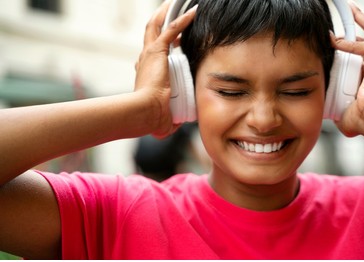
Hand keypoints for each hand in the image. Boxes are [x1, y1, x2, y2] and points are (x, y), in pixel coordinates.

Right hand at [134, 0, 196, 137]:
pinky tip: (194, 11)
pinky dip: (182, 19)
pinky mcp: (157, 51)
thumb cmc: (153, 117)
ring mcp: (149, 54)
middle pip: (151, 34)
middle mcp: (145, 60)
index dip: (164, 45)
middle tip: (170, 12)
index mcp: (146, 74)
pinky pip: (171, 29)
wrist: (145, 113)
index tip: (177, 42)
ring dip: (167, 13)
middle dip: (160, 22)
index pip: (154, 54)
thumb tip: (177, 122)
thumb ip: (171, 116)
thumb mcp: (164, 114)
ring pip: (156, 26)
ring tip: (176, 3)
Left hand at [333, 3, 363, 146]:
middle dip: (359, 24)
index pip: (358, 57)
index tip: (334, 44)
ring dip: (360, 19)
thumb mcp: (345, 112)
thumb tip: (328, 114)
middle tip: (349, 15)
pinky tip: (333, 38)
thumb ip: (337, 107)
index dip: (346, 49)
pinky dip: (347, 41)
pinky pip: (361, 44)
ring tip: (350, 9)